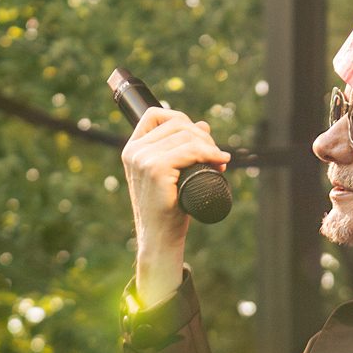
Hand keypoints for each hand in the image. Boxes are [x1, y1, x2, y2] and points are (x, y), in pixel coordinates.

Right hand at [119, 105, 228, 304]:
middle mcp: (134, 151)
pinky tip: (218, 161)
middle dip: (203, 136)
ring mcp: (142, 159)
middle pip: (177, 124)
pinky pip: (189, 151)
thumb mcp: (174, 172)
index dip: (181, 119)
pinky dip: (208, 153)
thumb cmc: (169, 207)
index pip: (156, 115)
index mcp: (133, 148)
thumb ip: (182, 149)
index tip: (200, 138)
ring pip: (186, 136)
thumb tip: (203, 124)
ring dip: (210, 146)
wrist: (160, 237)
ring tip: (219, 162)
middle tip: (217, 156)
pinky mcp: (155, 169)